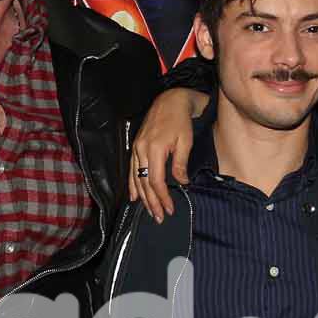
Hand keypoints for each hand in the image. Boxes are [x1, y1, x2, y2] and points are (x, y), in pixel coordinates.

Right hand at [128, 89, 207, 222]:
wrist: (171, 100)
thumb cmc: (180, 120)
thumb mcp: (185, 142)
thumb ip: (181, 164)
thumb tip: (181, 183)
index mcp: (154, 149)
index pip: (156, 181)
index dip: (162, 197)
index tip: (170, 209)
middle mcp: (141, 149)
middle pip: (144, 183)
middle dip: (152, 202)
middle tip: (160, 217)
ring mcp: (136, 148)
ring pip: (136, 178)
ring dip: (142, 197)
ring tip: (150, 211)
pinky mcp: (136, 146)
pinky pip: (132, 169)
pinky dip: (132, 184)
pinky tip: (134, 196)